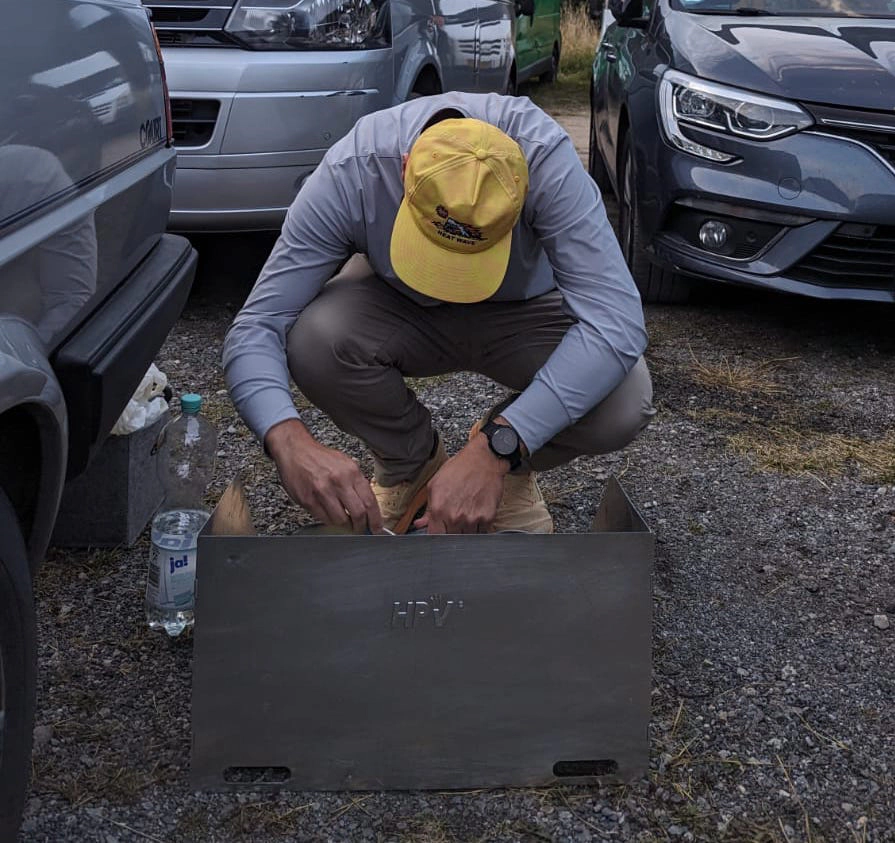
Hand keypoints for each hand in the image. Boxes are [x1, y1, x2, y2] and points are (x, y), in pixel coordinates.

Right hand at [265, 419, 382, 533]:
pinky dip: (329, 521)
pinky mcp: (308, 500)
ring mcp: (322, 491)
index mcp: (351, 472)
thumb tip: (368, 507)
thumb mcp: (346, 464)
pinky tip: (329, 514)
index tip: (376, 528)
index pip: (370, 501)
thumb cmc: (320, 458)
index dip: (375, 519)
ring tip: (343, 522)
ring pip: (340, 520)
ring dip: (344, 526)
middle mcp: (338, 481)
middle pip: (358, 514)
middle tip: (360, 530)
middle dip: (360, 526)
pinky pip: (323, 519)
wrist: (295, 450)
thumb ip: (357, 484)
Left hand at [415, 432, 508, 532]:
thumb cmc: (460, 468)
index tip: (439, 531)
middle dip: (450, 532)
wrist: (484, 460)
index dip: (436, 535)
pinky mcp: (488, 517)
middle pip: (450, 539)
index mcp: (439, 509)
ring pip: (466, 537)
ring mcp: (472, 519)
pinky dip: (478, 527)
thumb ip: (427, 508)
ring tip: (466, 514)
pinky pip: (481, 532)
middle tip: (454, 520)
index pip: (434, 536)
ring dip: (465, 530)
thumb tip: (421, 524)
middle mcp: (455, 516)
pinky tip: (476, 513)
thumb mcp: (436, 484)